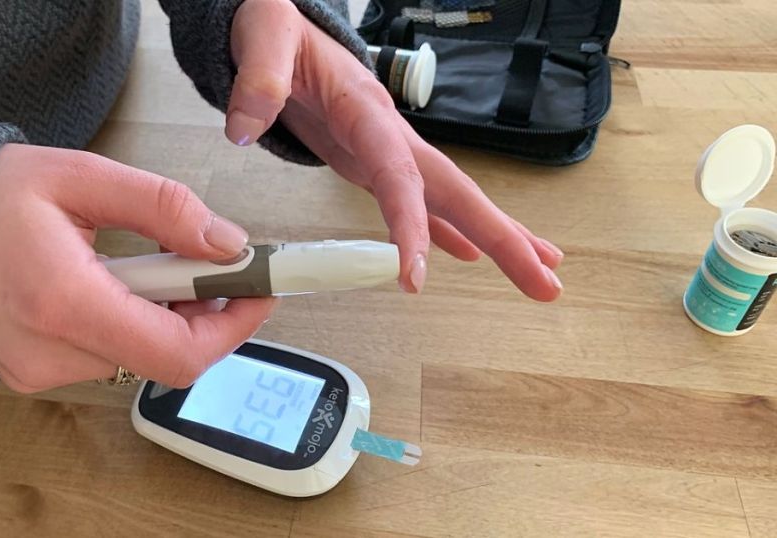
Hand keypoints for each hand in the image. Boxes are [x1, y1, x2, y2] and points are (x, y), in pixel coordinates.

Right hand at [0, 144, 274, 392]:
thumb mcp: (81, 178)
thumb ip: (162, 208)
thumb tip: (227, 244)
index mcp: (62, 302)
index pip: (175, 352)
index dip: (231, 327)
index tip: (256, 290)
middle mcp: (47, 353)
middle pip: (162, 357)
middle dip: (200, 314)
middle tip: (206, 266)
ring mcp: (35, 372)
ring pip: (135, 357)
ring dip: (160, 316)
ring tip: (140, 266)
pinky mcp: (28, 375)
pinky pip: (103, 357)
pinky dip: (124, 324)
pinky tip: (106, 285)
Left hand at [226, 0, 562, 300]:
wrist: (276, 23)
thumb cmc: (274, 26)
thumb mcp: (262, 37)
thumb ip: (257, 80)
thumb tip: (244, 128)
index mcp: (365, 107)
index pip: (398, 172)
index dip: (412, 223)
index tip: (414, 275)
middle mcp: (387, 132)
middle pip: (454, 190)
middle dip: (503, 238)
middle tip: (545, 282)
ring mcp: (384, 149)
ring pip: (448, 199)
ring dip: (493, 239)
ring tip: (536, 275)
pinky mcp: (370, 160)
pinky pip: (419, 200)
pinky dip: (445, 231)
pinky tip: (467, 253)